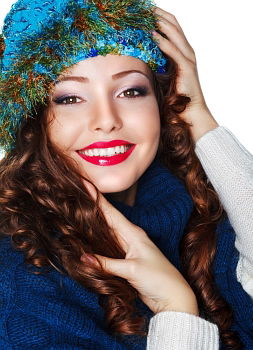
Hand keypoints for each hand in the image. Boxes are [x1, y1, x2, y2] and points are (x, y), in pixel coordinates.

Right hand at [81, 182, 197, 315]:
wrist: (173, 297)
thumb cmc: (158, 279)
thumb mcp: (132, 270)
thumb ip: (107, 264)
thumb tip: (83, 257)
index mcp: (133, 233)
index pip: (110, 212)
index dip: (96, 198)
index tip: (84, 183)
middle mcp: (130, 237)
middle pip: (106, 219)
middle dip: (92, 206)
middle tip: (76, 193)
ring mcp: (127, 249)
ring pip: (106, 233)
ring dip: (93, 223)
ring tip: (77, 211)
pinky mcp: (125, 260)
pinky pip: (107, 247)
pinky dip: (97, 242)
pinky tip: (87, 238)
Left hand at [153, 7, 218, 140]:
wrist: (190, 111)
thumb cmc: (176, 97)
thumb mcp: (164, 76)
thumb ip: (156, 65)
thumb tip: (140, 58)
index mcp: (182, 53)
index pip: (171, 29)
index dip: (160, 19)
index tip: (146, 12)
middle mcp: (186, 52)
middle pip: (173, 26)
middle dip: (160, 15)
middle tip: (146, 8)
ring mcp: (188, 59)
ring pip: (175, 34)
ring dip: (161, 23)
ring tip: (149, 14)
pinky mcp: (187, 68)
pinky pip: (174, 51)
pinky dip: (164, 42)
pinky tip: (153, 35)